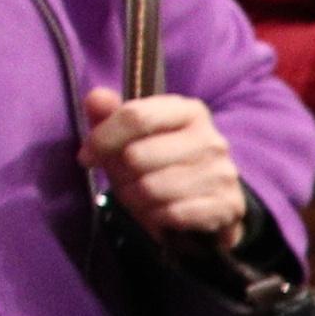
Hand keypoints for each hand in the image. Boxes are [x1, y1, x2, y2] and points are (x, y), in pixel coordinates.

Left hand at [80, 86, 246, 248]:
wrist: (210, 203)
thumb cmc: (162, 164)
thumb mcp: (134, 137)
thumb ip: (110, 115)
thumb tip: (96, 97)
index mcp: (189, 112)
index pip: (135, 116)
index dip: (102, 138)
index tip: (88, 156)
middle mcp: (211, 139)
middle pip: (136, 156)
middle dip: (120, 174)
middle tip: (126, 179)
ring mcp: (222, 173)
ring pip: (150, 189)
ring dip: (136, 198)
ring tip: (143, 196)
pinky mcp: (226, 205)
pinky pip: (171, 214)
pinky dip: (158, 217)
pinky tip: (163, 212)